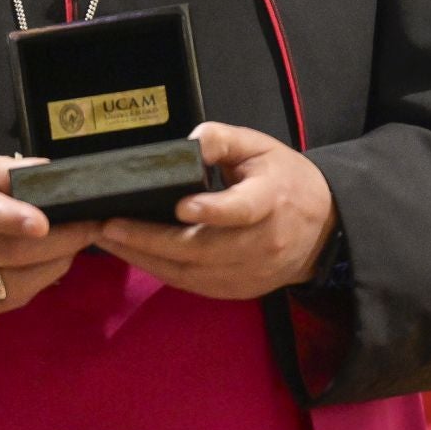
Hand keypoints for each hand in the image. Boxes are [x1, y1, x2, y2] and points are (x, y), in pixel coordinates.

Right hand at [0, 156, 99, 314]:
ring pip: (15, 283)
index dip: (13, 218)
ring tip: (76, 244)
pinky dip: (37, 282)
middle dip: (63, 240)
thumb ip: (16, 172)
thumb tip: (62, 177)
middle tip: (93, 226)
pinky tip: (50, 264)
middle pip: (11, 252)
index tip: (43, 222)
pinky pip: (8, 300)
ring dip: (56, 264)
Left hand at [97, 122, 336, 300]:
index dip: (213, 210)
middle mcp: (261, 242)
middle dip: (151, 239)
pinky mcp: (237, 289)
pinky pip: (191, 284)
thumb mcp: (260, 147)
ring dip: (145, 257)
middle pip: (202, 248)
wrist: (322, 230)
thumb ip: (222, 139)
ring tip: (109, 239)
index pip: (243, 210)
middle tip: (109, 226)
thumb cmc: (285, 180)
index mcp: (271, 200)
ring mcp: (249, 272)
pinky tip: (133, 254)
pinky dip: (159, 270)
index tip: (180, 206)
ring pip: (190, 271)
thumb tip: (186, 142)